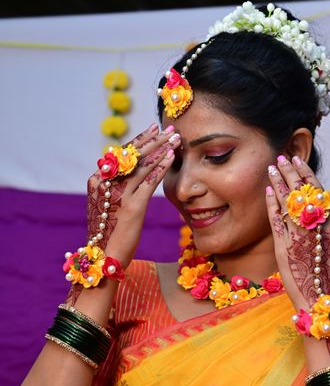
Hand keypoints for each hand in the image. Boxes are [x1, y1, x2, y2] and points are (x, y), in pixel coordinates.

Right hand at [86, 123, 179, 268]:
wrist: (105, 256)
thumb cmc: (110, 233)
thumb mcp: (111, 207)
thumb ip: (118, 190)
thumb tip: (133, 176)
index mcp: (98, 181)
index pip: (121, 154)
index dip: (139, 140)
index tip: (153, 129)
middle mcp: (106, 183)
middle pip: (133, 154)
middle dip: (153, 139)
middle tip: (170, 128)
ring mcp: (119, 194)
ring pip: (142, 164)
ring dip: (161, 149)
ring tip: (176, 139)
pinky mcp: (133, 206)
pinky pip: (149, 182)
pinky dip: (161, 168)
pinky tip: (172, 158)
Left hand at [265, 155, 329, 311]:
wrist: (321, 300)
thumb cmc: (329, 278)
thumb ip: (327, 230)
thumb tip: (323, 216)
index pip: (318, 192)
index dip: (307, 174)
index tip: (299, 162)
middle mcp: (316, 226)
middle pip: (302, 191)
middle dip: (291, 172)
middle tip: (282, 157)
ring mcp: (299, 234)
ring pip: (287, 201)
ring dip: (278, 181)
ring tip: (272, 167)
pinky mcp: (284, 245)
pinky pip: (276, 219)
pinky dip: (271, 203)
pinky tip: (267, 190)